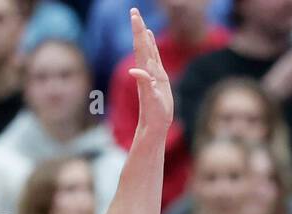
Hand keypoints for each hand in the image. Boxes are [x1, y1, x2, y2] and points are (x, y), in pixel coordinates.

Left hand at [126, 8, 172, 133]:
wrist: (154, 125)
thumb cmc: (155, 113)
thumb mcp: (152, 98)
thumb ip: (145, 83)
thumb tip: (135, 71)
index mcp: (147, 71)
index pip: (142, 46)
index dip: (138, 30)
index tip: (134, 15)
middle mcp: (147, 70)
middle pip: (142, 44)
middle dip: (138, 27)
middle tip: (134, 11)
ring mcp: (151, 74)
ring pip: (146, 50)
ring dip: (143, 36)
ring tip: (141, 23)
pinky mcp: (156, 79)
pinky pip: (153, 58)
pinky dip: (151, 47)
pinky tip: (150, 42)